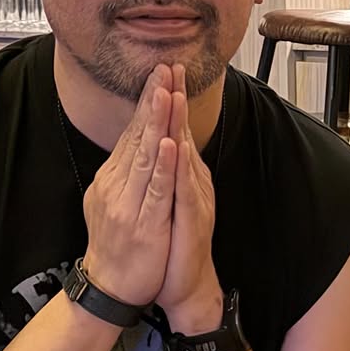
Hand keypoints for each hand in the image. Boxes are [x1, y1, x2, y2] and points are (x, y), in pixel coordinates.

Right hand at [81, 67, 175, 307]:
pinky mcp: (144, 223)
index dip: (148, 102)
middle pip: (138, 135)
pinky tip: (171, 143)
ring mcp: (129, 203)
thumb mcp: (118, 200)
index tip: (160, 73)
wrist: (111, 288)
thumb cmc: (119, 245)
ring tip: (167, 92)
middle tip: (164, 67)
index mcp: (114, 177)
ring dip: (158, 122)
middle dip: (153, 100)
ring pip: (146, 156)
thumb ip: (128, 171)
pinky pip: (155, 190)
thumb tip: (136, 143)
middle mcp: (117, 184)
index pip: (133, 132)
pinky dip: (163, 166)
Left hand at [157, 66, 221, 332]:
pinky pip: (182, 189)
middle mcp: (190, 181)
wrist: (186, 284)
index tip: (161, 69)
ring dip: (178, 124)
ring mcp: (194, 198)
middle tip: (171, 66)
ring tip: (173, 93)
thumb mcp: (163, 202)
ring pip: (184, 155)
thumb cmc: (173, 244)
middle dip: (174, 99)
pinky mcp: (192, 219)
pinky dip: (178, 167)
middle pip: (180, 133)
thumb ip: (162, 174)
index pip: (172, 130)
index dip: (167, 100)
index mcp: (180, 175)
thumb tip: (156, 146)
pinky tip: (175, 146)